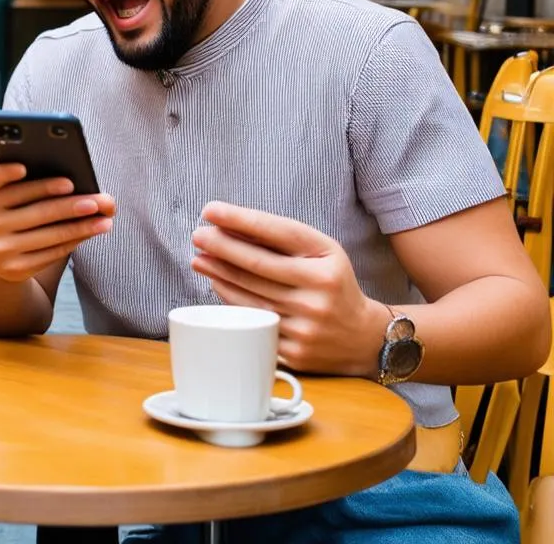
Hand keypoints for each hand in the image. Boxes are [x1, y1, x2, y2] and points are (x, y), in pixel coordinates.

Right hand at [0, 152, 115, 282]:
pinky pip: (52, 252)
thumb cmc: (11, 211)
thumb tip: (70, 182)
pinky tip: (91, 232)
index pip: (3, 181)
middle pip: (40, 210)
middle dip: (73, 205)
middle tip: (100, 201)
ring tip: (105, 218)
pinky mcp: (13, 268)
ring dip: (82, 226)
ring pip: (50, 234)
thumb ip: (22, 181)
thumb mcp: (7, 195)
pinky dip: (75, 240)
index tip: (66, 182)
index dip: (27, 179)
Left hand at [191, 201, 389, 376]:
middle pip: (256, 264)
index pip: (276, 232)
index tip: (211, 210)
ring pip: (249, 294)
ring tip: (200, 259)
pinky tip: (218, 286)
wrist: (363, 338)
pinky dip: (231, 301)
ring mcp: (306, 324)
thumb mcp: (321, 252)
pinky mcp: (294, 351)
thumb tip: (232, 227)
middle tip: (198, 235)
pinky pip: (252, 321)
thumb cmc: (333, 283)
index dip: (239, 219)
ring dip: (218, 274)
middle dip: (220, 246)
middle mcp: (318, 291)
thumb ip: (281, 238)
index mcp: (326, 260)